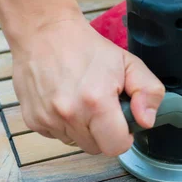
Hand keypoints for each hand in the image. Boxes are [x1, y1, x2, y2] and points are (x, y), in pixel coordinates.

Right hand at [12, 16, 164, 155]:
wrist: (45, 33)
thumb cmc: (89, 48)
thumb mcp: (130, 63)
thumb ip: (148, 92)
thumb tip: (147, 121)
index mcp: (96, 102)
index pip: (116, 146)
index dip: (124, 136)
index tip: (122, 121)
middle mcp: (69, 114)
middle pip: (97, 148)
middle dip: (105, 132)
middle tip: (103, 106)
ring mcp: (48, 119)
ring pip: (77, 143)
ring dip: (84, 129)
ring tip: (83, 101)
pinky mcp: (33, 121)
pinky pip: (58, 135)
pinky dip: (65, 125)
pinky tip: (67, 101)